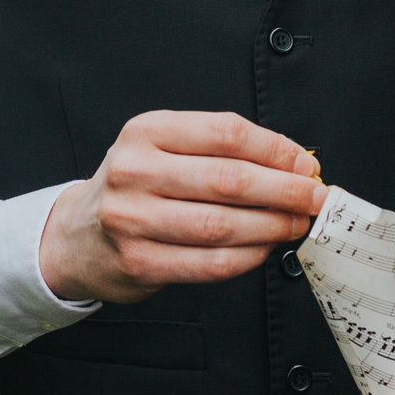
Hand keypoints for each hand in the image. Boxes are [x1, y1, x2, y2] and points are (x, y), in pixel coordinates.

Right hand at [37, 110, 323, 304]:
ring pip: (223, 225)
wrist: (78, 235)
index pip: (225, 133)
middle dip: (285, 190)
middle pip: (228, 179)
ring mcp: (133, 219)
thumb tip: (295, 165)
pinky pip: (210, 262)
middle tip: (316, 197)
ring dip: (273, 226)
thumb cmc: (136, 187)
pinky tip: (265, 249)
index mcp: (146, 131)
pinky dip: (248, 257)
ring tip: (296, 224)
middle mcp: (135, 171)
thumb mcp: (165, 149)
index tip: (305, 164)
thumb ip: (221, 152)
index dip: (275, 149)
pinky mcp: (141, 262)